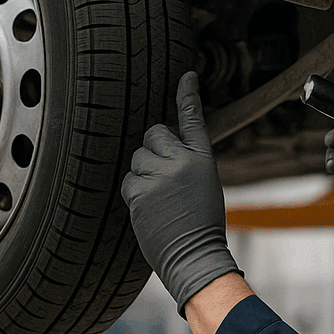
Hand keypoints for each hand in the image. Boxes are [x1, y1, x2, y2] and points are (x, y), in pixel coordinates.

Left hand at [122, 71, 240, 310]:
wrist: (195, 256)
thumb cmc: (202, 225)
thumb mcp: (205, 185)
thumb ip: (185, 163)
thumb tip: (158, 150)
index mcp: (202, 159)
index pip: (193, 119)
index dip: (188, 96)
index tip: (186, 76)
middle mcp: (181, 162)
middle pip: (153, 135)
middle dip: (154, 150)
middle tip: (164, 177)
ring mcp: (158, 177)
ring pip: (137, 159)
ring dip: (143, 174)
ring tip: (160, 199)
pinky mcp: (139, 193)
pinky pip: (128, 181)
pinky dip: (135, 193)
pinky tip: (151, 209)